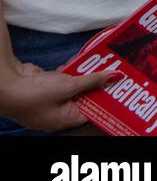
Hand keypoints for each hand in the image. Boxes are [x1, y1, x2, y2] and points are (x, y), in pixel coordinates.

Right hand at [0, 53, 123, 132]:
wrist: (5, 86)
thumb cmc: (34, 94)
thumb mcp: (69, 86)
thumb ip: (93, 81)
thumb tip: (115, 76)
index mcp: (65, 120)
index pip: (93, 112)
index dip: (107, 100)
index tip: (122, 87)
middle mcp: (58, 113)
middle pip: (85, 98)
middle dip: (98, 84)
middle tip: (117, 71)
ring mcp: (50, 100)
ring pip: (75, 87)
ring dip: (86, 75)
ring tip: (105, 63)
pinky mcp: (44, 87)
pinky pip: (63, 79)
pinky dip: (72, 71)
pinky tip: (83, 60)